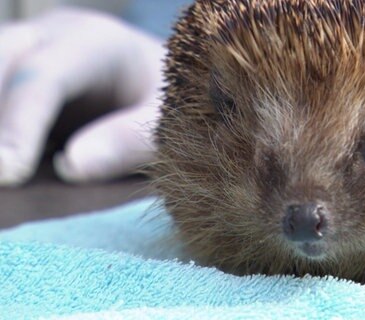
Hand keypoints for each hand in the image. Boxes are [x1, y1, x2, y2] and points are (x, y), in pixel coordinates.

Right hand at [0, 7, 164, 185]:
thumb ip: (133, 140)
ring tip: (9, 173)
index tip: (10, 174)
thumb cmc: (174, 102)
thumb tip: (71, 167)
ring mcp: (26, 56)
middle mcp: (49, 40)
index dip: (19, 126)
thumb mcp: (171, 121)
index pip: (41, 77)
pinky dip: (5, 134)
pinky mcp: (13, 79)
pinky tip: (12, 162)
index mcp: (93, 43)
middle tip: (3, 174)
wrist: (163, 84)